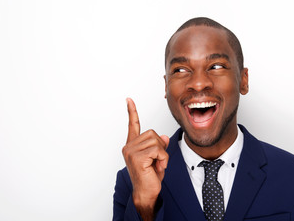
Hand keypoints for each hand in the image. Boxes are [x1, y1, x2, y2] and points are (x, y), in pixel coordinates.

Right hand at [122, 98, 168, 218]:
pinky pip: (158, 150)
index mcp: (132, 145)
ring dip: (162, 154)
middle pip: (152, 133)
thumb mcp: (158, 158)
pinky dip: (163, 159)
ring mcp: (131, 151)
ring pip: (157, 141)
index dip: (132, 111)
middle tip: (157, 161)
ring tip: (157, 165)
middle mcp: (129, 146)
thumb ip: (159, 146)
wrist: (146, 193)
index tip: (129, 100)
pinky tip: (157, 167)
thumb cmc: (150, 177)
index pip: (132, 125)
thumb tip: (164, 137)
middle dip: (160, 146)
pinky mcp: (137, 157)